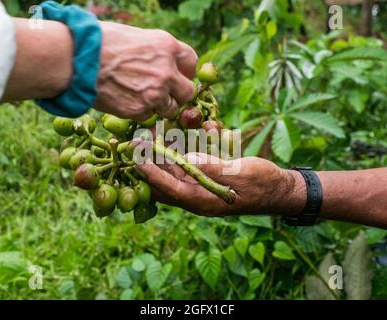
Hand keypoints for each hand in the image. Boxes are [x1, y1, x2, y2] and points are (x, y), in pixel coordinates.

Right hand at [95, 22, 197, 120]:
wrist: (75, 59)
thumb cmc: (100, 42)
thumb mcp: (135, 36)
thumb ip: (156, 51)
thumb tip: (164, 62)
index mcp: (167, 46)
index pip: (192, 63)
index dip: (185, 71)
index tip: (179, 76)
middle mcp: (167, 71)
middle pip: (188, 92)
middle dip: (178, 94)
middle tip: (164, 93)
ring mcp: (155, 93)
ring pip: (170, 108)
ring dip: (160, 106)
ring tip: (141, 97)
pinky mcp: (140, 110)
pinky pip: (148, 116)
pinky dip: (140, 112)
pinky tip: (125, 100)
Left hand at [137, 153, 305, 216]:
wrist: (277, 190)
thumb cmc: (263, 183)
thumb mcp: (242, 173)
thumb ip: (215, 168)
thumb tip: (189, 159)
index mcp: (204, 201)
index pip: (171, 189)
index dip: (152, 174)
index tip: (136, 158)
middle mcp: (197, 198)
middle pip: (165, 183)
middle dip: (149, 164)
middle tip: (135, 144)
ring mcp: (200, 190)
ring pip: (172, 176)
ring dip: (159, 159)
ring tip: (146, 138)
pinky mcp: (205, 182)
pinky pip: (184, 170)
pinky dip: (176, 157)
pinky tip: (169, 141)